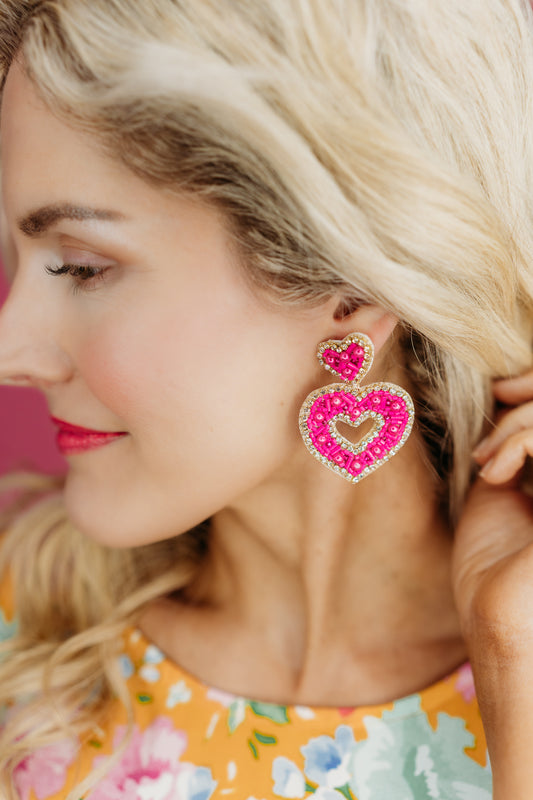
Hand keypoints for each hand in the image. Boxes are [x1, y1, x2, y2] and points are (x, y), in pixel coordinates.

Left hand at [453, 369, 532, 648]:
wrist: (498, 625)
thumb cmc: (496, 569)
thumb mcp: (499, 492)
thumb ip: (511, 445)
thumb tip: (507, 394)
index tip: (501, 391)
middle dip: (531, 393)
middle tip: (496, 403)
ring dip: (520, 424)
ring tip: (487, 463)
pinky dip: (521, 442)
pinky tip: (495, 474)